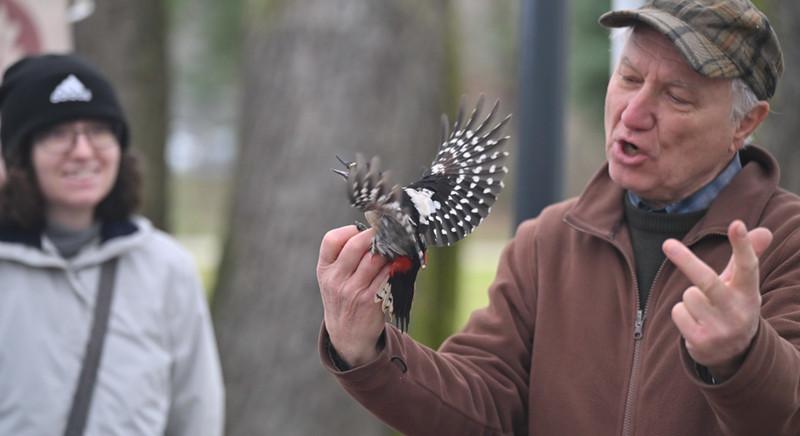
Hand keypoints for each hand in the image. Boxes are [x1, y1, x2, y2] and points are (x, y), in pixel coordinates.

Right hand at [317, 225, 389, 366]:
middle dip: (375, 234)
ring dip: (389, 250)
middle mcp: (336, 279)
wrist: (346, 335)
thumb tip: (376, 231)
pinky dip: (396, 266)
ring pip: (375, 258)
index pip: (332, 240)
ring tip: (396, 246)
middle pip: (356, 245)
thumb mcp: (332, 278)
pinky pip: (387, 275)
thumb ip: (344, 256)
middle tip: (387, 232)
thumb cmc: (343, 298)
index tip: (362, 231)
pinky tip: (401, 264)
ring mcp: (353, 290)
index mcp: (325, 269)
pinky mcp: (371, 300)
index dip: (350, 230)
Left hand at [663, 220, 772, 380]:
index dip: (742, 245)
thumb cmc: (734, 307)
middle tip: (666, 243)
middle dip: (686, 262)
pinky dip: (682, 314)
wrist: (734, 355)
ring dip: (690, 299)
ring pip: (688, 295)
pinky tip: (696, 325)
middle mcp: (737, 312)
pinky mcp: (702, 341)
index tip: (737, 224)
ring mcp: (720, 329)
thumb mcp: (743, 285)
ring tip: (705, 311)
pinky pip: (678, 312)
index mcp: (748, 293)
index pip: (748, 266)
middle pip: (707, 281)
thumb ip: (747, 258)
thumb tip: (764, 230)